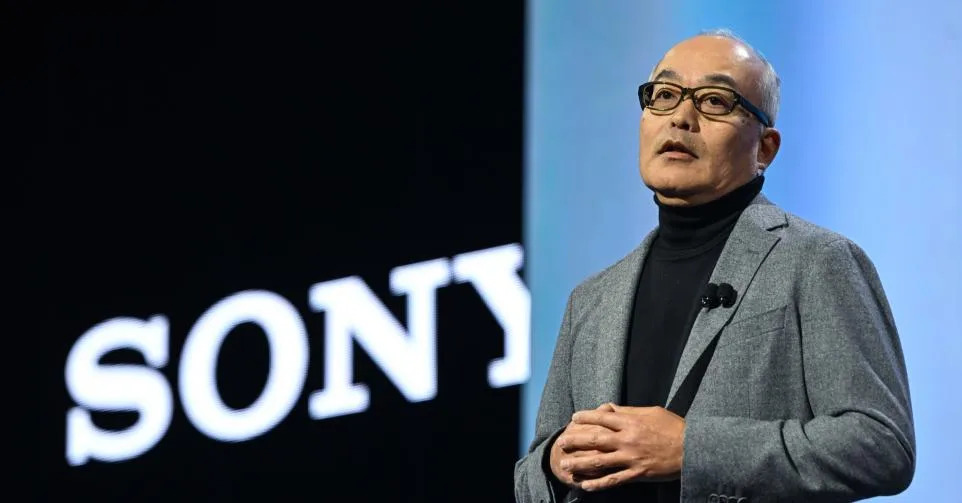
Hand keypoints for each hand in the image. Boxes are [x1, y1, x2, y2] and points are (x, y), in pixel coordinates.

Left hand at [558, 404, 684, 491]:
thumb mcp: (651, 412)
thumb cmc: (673, 427)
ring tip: (565, 465)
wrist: (692, 449)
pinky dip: (598, 484)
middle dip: (576, 441)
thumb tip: (609, 408)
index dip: (586, 417)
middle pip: (595, 440)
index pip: (602, 417)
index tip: (574, 418)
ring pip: (600, 461)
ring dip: (580, 464)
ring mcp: (632, 457)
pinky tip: (585, 486)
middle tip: (562, 442)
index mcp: (631, 422)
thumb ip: (629, 411)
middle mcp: (628, 439)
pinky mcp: (637, 473)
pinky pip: (614, 480)